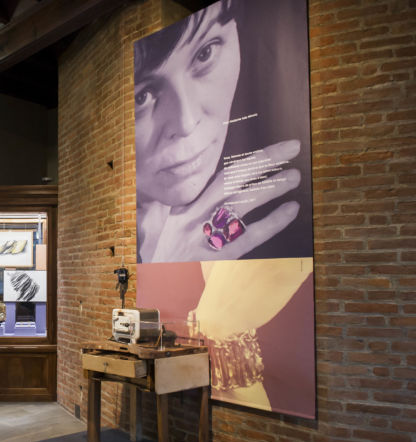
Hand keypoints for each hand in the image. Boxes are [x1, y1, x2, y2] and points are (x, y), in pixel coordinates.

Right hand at [142, 139, 301, 261]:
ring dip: (270, 188)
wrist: (154, 286)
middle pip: (233, 182)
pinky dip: (271, 223)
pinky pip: (248, 236)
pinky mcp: (216, 256)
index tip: (273, 151)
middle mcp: (195, 216)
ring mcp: (206, 235)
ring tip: (294, 177)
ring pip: (242, 205)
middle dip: (264, 163)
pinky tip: (289, 211)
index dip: (249, 162)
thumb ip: (161, 207)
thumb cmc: (154, 256)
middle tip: (291, 149)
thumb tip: (164, 189)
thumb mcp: (153, 227)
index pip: (220, 177)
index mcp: (184, 206)